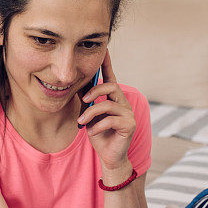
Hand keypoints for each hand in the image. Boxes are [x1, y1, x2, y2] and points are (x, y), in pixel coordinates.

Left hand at [76, 50, 135, 170]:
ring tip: (81, 122)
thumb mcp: (89, 116)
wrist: (109, 156)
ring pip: (108, 104)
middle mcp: (124, 103)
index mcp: (114, 99)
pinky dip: (97, 126)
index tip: (103, 50)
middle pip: (111, 86)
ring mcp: (128, 114)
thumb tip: (77, 85)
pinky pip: (110, 120)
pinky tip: (92, 132)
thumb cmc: (100, 135)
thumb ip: (87, 102)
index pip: (111, 78)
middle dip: (94, 91)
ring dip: (91, 113)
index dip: (107, 64)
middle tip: (82, 100)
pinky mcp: (130, 125)